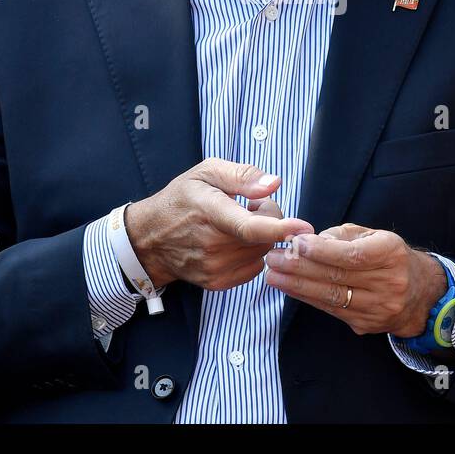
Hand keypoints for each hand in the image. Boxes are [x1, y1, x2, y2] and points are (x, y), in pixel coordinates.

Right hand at [124, 158, 313, 291]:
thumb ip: (242, 175)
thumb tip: (273, 184)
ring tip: (235, 224)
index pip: (248, 226)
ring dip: (260, 237)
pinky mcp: (217, 282)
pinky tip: (232, 242)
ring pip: (262, 252)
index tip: (303, 227)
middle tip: (248, 205)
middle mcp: (211, 244)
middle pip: (264, 236)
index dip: (279, 227)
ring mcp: (213, 267)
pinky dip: (252, 253)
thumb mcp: (207, 172)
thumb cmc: (182, 198)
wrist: (151, 237)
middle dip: (267, 218)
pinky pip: (254, 267)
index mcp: (209, 211)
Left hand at [263, 223, 447, 336]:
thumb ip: (342, 236)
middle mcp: (388, 283)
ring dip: (297, 287)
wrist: (421, 294)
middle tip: (274, 258)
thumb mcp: (374, 236)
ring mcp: (379, 308)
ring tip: (273, 276)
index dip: (322, 251)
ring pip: (332, 297)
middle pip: (337, 277)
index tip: (295, 244)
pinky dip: (308, 299)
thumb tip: (310, 241)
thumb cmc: (390, 258)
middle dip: (300, 268)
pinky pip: (332, 311)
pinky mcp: (367, 325)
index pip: (352, 255)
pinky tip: (290, 289)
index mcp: (391, 254)